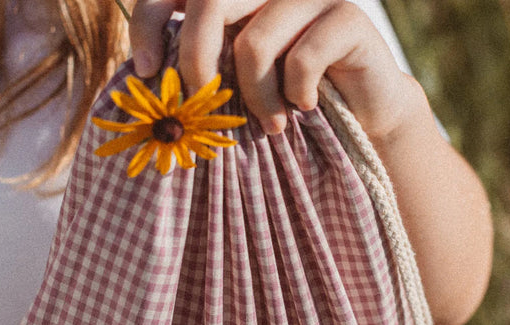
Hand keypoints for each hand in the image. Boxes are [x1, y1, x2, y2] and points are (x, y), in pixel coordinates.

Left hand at [129, 0, 407, 136]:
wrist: (364, 115)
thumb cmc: (291, 103)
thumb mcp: (238, 86)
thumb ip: (203, 72)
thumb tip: (148, 84)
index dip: (147, 21)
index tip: (145, 71)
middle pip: (210, 1)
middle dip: (196, 61)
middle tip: (203, 105)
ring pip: (255, 42)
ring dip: (256, 99)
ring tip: (270, 127)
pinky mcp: (347, 17)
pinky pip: (303, 58)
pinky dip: (297, 95)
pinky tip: (305, 108)